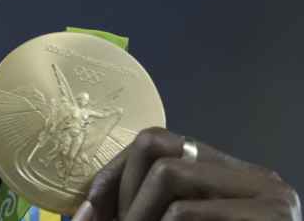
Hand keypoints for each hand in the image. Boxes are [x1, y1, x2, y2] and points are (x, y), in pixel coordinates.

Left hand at [71, 127, 300, 220]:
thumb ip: (148, 213)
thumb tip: (84, 212)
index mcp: (229, 175)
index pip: (156, 141)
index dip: (114, 172)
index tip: (86, 209)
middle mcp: (251, 175)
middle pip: (156, 147)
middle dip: (122, 189)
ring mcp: (266, 195)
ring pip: (168, 173)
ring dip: (137, 213)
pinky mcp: (270, 218)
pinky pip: (187, 212)